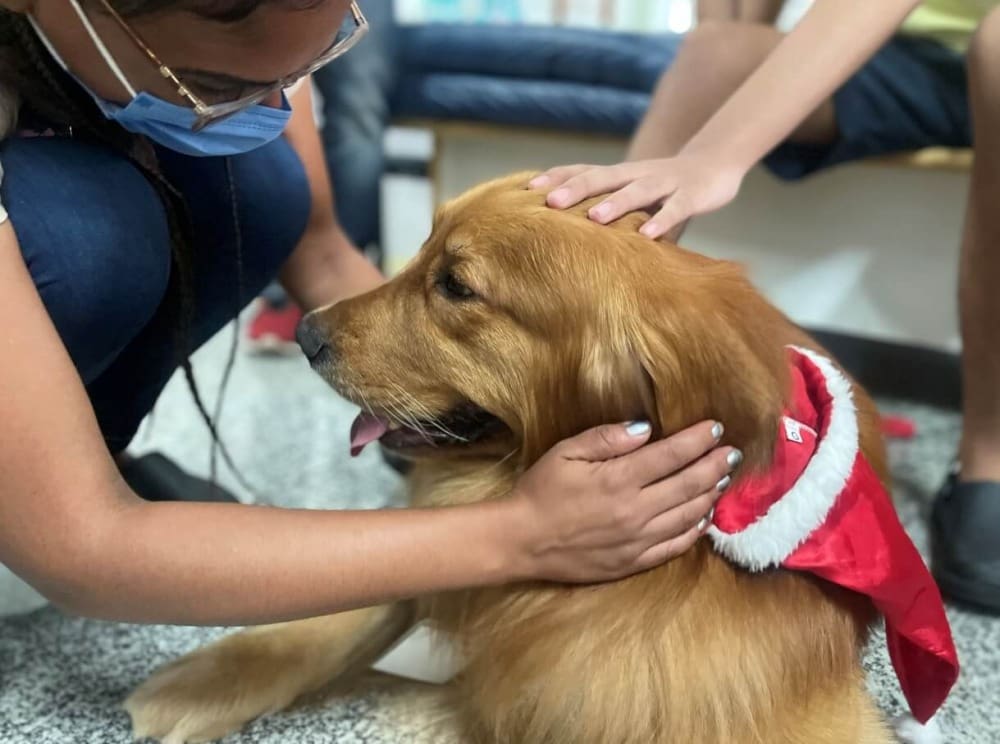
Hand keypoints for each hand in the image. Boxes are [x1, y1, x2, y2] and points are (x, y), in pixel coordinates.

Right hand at [508, 420, 741, 583]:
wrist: (521, 541)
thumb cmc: (540, 490)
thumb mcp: (565, 452)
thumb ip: (606, 438)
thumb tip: (646, 429)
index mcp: (618, 479)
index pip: (672, 454)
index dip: (698, 439)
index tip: (715, 427)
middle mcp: (635, 510)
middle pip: (689, 484)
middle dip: (715, 465)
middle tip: (731, 452)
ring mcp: (637, 540)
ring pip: (689, 515)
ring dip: (710, 495)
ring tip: (722, 479)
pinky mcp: (633, 562)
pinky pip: (675, 546)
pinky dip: (695, 530)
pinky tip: (704, 518)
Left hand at [530, 153, 746, 239]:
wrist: (716, 163)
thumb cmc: (664, 187)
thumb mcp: (632, 195)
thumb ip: (606, 210)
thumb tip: (564, 236)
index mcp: (620, 174)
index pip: (582, 170)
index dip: (556, 178)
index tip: (525, 191)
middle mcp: (637, 174)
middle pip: (602, 177)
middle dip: (574, 189)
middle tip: (548, 202)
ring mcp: (665, 182)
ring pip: (637, 191)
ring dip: (615, 203)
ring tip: (593, 217)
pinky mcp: (692, 195)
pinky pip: (676, 210)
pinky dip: (662, 221)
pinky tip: (648, 235)